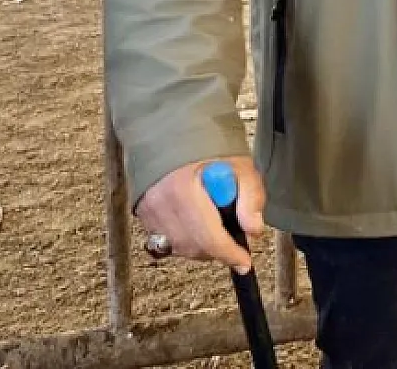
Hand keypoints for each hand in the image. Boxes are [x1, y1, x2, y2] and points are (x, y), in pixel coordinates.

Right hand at [135, 155, 265, 274]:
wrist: (172, 134)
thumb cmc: (206, 148)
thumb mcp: (240, 165)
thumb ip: (251, 196)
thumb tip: (253, 229)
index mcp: (184, 189)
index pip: (208, 237)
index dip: (230, 254)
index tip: (244, 262)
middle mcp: (161, 203)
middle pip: (193, 247)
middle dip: (217, 250)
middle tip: (234, 242)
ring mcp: (149, 211)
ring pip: (179, 248)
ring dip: (202, 247)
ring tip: (217, 227)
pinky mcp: (143, 215)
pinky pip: (166, 241)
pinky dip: (185, 240)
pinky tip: (198, 224)